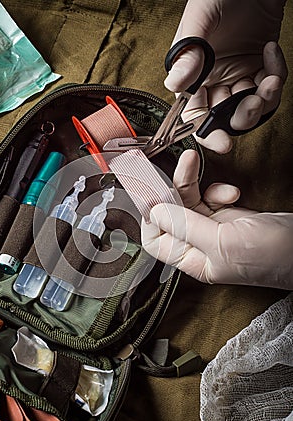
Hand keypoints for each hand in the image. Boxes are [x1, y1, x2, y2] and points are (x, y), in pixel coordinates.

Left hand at [141, 150, 292, 289]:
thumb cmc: (272, 256)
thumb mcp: (223, 241)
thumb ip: (186, 226)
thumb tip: (154, 212)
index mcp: (193, 259)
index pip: (155, 240)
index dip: (149, 216)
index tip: (148, 190)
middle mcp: (199, 246)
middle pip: (170, 214)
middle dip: (169, 187)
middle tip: (167, 165)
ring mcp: (213, 231)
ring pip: (189, 201)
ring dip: (189, 181)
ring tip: (192, 161)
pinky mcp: (229, 218)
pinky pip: (209, 198)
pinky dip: (216, 190)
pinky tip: (230, 192)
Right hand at [165, 0, 287, 152]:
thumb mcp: (199, 20)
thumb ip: (188, 54)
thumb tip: (174, 85)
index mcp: (194, 76)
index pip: (195, 113)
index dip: (206, 131)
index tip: (222, 142)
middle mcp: (216, 81)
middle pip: (225, 116)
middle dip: (241, 118)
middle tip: (251, 107)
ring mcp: (239, 75)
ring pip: (250, 106)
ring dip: (263, 101)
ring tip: (268, 82)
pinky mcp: (261, 66)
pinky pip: (270, 84)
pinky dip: (276, 73)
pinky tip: (270, 51)